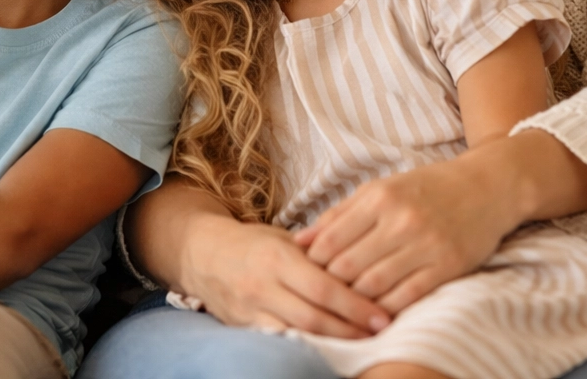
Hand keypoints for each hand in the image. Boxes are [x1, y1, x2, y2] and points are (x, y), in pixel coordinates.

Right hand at [179, 213, 389, 337]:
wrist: (202, 254)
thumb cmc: (252, 243)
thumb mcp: (283, 238)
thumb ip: (318, 251)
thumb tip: (363, 264)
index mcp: (276, 257)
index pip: (323, 287)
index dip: (356, 306)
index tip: (383, 316)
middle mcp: (262, 285)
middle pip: (314, 317)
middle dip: (351, 330)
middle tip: (382, 334)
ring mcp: (251, 310)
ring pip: (298, 334)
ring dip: (334, 343)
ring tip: (362, 344)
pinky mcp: (243, 327)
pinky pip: (280, 341)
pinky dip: (307, 347)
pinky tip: (329, 349)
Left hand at [294, 155, 519, 314]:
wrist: (487, 186)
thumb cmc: (426, 187)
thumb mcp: (379, 189)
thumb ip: (339, 214)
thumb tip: (300, 240)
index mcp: (379, 198)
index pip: (331, 240)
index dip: (314, 262)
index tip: (308, 272)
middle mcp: (402, 220)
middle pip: (349, 265)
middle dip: (331, 284)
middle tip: (324, 294)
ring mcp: (427, 244)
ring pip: (375, 284)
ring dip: (356, 300)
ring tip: (347, 304)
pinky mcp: (449, 265)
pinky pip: (409, 295)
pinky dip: (387, 307)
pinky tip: (377, 310)